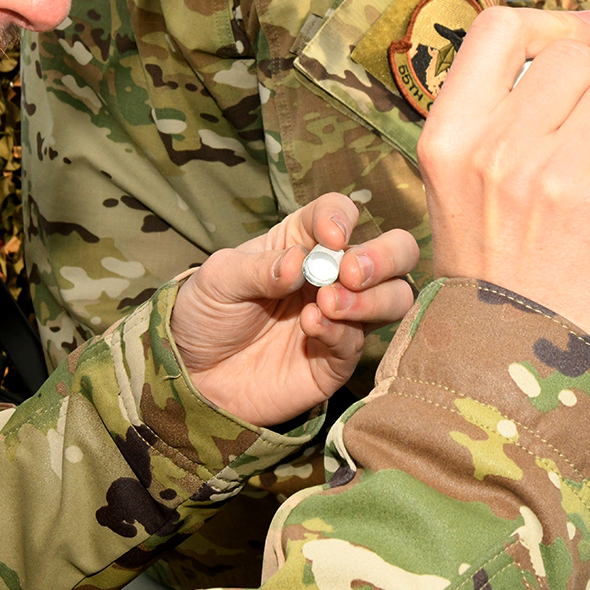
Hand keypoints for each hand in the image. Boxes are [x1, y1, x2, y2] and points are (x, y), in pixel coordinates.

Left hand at [173, 194, 419, 427]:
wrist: (194, 376)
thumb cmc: (206, 314)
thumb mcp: (218, 280)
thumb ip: (258, 269)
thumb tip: (297, 261)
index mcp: (303, 241)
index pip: (340, 213)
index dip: (342, 218)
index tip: (330, 237)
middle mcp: (332, 275)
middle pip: (394, 252)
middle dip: (385, 257)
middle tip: (351, 272)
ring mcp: (341, 317)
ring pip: (395, 298)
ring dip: (372, 298)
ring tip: (329, 303)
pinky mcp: (336, 359)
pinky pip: (359, 343)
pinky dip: (341, 332)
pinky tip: (311, 327)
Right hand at [417, 7, 589, 348]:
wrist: (510, 361)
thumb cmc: (490, 267)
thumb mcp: (458, 183)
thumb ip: (499, 114)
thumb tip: (576, 42)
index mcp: (448, 137)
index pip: (500, 29)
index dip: (550, 21)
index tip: (581, 34)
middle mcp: (496, 149)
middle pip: (574, 58)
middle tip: (582, 135)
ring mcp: (555, 177)